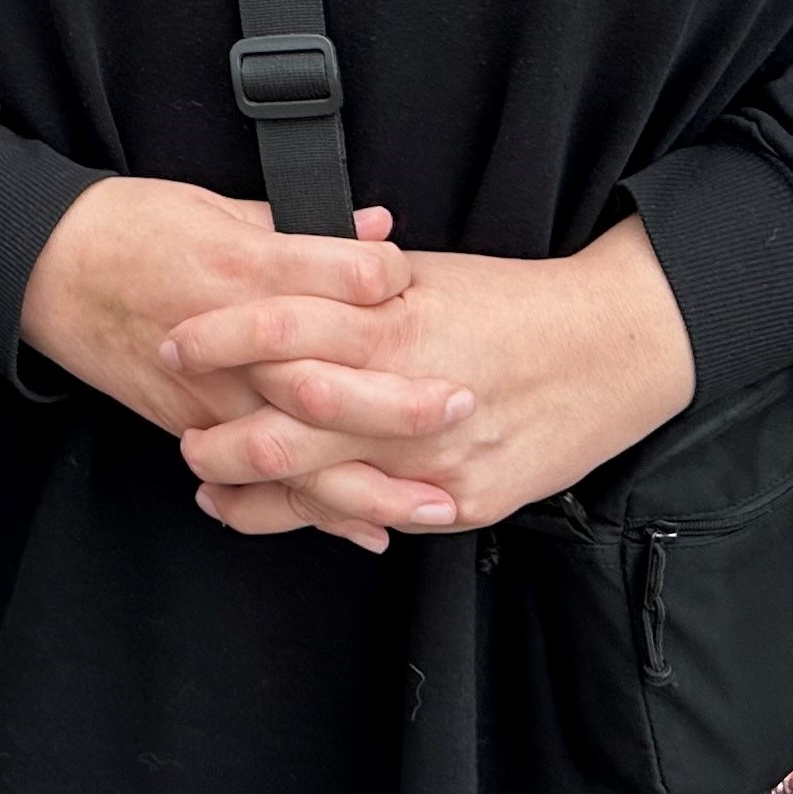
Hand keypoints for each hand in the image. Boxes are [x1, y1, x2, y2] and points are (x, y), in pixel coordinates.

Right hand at [16, 180, 453, 549]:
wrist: (49, 268)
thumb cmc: (130, 225)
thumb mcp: (215, 203)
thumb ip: (300, 224)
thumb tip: (377, 229)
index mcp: (249, 267)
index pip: (347, 278)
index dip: (395, 280)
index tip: (423, 287)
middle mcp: (239, 340)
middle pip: (336, 379)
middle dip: (405, 403)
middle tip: (467, 407)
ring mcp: (217, 393)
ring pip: (304, 453)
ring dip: (375, 484)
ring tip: (438, 502)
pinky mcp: (196, 426)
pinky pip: (264, 482)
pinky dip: (316, 512)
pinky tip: (368, 530)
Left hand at [165, 218, 698, 540]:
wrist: (618, 347)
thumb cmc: (516, 300)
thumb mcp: (426, 274)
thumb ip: (349, 284)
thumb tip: (275, 274)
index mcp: (393, 325)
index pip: (279, 329)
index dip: (217, 338)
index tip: (175, 342)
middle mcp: (408, 398)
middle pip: (285, 429)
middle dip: (218, 438)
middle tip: (182, 433)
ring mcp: (436, 461)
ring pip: (322, 491)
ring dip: (253, 492)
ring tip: (210, 483)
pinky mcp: (464, 501)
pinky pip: (377, 519)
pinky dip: (322, 519)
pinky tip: (281, 515)